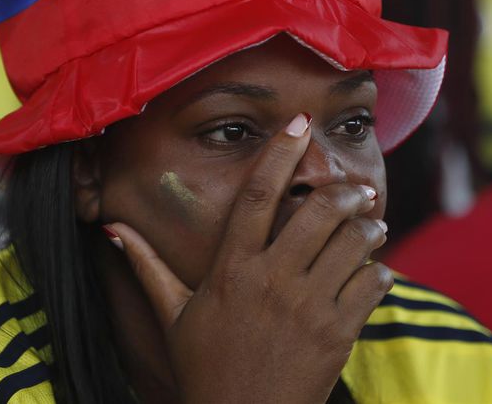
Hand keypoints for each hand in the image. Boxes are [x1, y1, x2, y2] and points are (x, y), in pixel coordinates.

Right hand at [111, 115, 391, 403]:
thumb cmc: (205, 369)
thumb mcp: (173, 316)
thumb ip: (148, 266)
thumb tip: (112, 229)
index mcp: (232, 269)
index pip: (258, 195)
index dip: (279, 153)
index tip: (298, 123)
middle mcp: (272, 280)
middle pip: (318, 210)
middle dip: (343, 191)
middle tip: (355, 189)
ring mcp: (308, 307)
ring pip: (353, 241)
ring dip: (369, 226)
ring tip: (371, 225)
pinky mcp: (339, 333)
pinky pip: (372, 283)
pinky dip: (380, 270)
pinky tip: (373, 270)